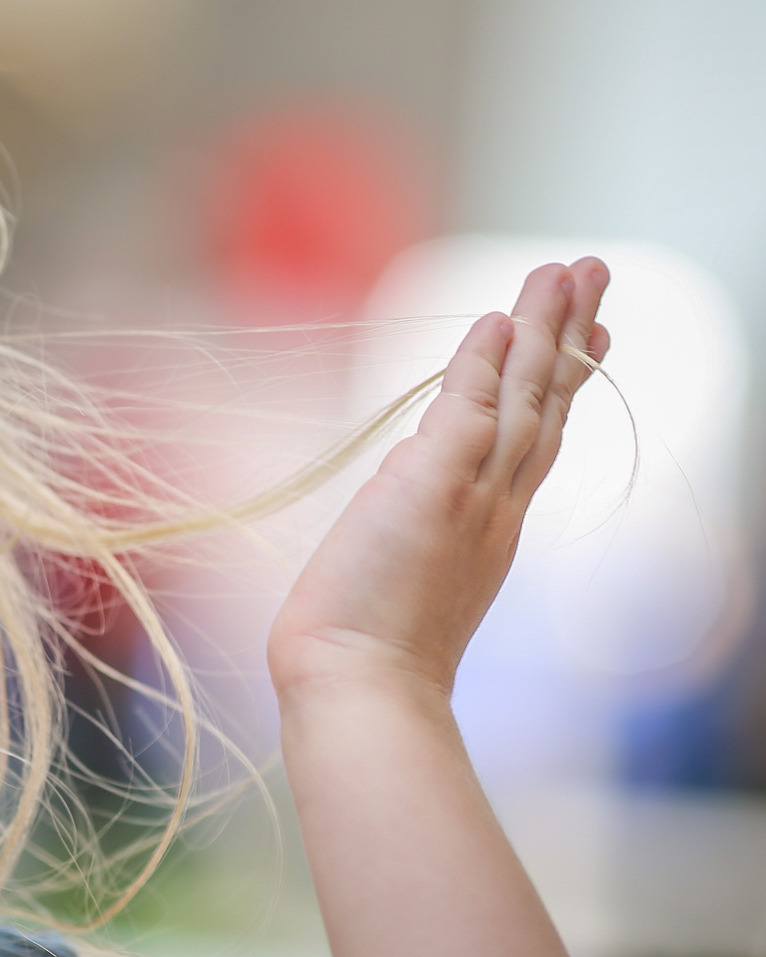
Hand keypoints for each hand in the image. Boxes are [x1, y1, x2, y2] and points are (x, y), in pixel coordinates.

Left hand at [266, 257, 611, 707]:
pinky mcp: (434, 491)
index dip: (564, 381)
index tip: (591, 336)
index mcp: (492, 522)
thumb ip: (416, 511)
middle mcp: (496, 504)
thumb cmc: (367, 645)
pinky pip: (468, 413)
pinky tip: (496, 320)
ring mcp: (472, 496)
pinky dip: (484, 365)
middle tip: (595, 270)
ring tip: (565, 269)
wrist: (362, 687)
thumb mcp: (403, 562)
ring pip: (523, 395)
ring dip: (542, 327)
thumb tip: (410, 466)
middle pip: (549, 401)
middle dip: (572, 332)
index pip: (538, 435)